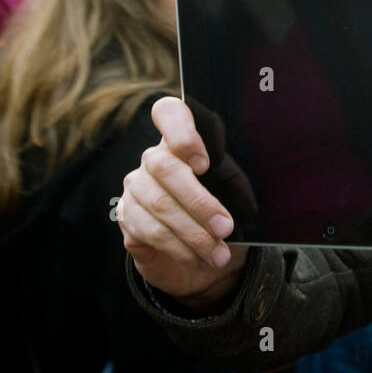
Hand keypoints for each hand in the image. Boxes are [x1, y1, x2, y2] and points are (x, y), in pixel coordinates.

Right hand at [117, 97, 248, 310]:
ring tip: (219, 254)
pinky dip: (179, 249)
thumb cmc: (217, 212)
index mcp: (181, 142)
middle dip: (198, 201)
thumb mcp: (232, 195)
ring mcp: (135, 188)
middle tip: (225, 227)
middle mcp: (152, 159)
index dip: (181, 132)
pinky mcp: (126, 219)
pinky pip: (150, 232)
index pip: (168, 113)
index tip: (204, 163)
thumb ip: (234, 187)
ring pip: (159, 205)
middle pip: (164, 167)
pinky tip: (198, 259)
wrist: (195, 255)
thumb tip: (245, 205)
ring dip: (193, 234)